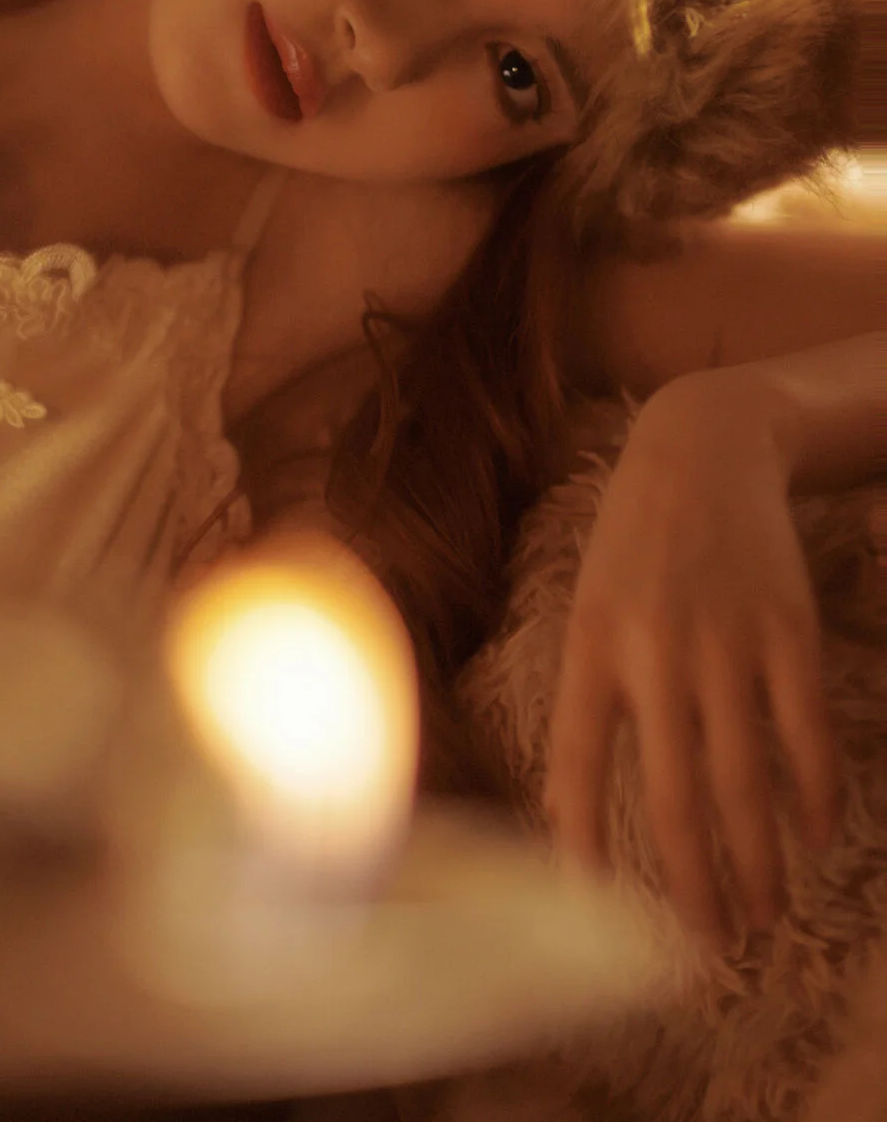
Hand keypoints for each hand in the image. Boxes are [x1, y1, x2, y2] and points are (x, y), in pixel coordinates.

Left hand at [543, 368, 838, 950]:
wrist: (701, 449)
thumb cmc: (636, 544)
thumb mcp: (590, 605)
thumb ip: (591, 695)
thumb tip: (575, 810)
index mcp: (591, 647)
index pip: (577, 766)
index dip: (583, 843)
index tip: (595, 909)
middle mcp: (654, 652)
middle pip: (673, 797)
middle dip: (695, 884)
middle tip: (715, 943)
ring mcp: (725, 643)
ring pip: (745, 782)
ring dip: (760, 860)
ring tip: (766, 910)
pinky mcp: (787, 631)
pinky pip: (804, 735)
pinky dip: (814, 795)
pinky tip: (816, 835)